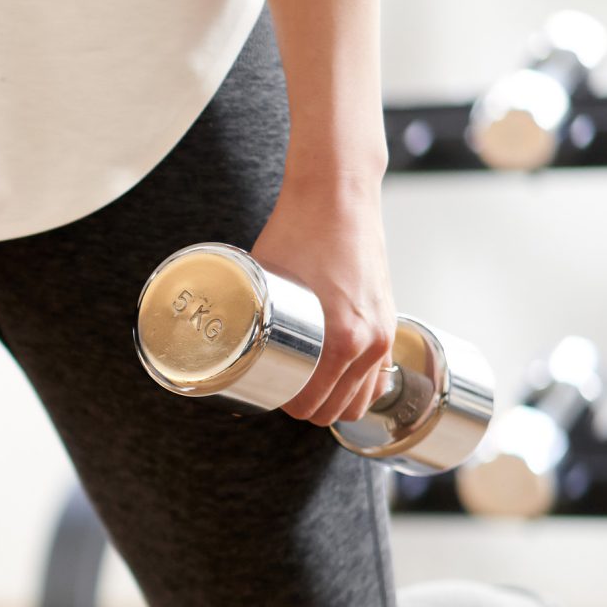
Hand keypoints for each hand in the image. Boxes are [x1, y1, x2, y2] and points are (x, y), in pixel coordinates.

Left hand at [250, 166, 396, 428]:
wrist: (338, 195)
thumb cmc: (298, 232)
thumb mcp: (261, 281)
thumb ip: (248, 316)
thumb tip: (216, 342)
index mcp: (342, 341)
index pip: (312, 404)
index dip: (284, 405)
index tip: (265, 392)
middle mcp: (370, 343)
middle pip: (337, 410)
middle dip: (306, 407)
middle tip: (278, 389)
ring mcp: (384, 333)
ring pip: (362, 399)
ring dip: (333, 401)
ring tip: (304, 387)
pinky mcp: (390, 320)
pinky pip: (380, 374)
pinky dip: (359, 386)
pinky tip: (336, 382)